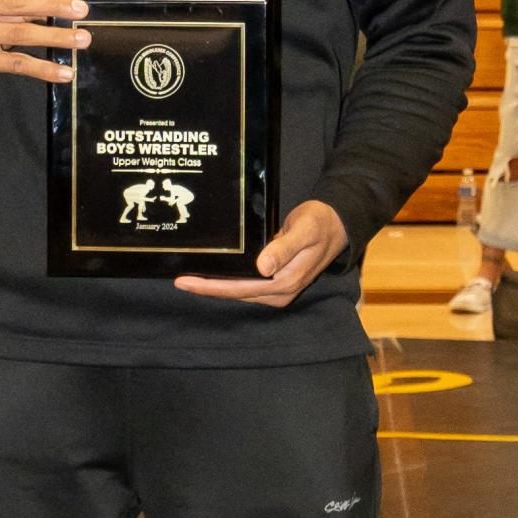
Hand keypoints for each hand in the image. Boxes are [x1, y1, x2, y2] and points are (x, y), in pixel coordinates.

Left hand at [174, 200, 348, 308]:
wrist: (337, 224)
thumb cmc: (320, 223)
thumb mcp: (304, 231)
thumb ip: (284, 248)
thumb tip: (262, 267)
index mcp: (285, 282)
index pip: (240, 289)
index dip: (212, 287)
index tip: (187, 282)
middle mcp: (280, 291)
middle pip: (236, 294)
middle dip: (208, 289)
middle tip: (180, 281)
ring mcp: (278, 287)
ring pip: (240, 291)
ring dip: (216, 286)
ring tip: (190, 279)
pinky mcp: (276, 280)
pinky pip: (246, 284)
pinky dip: (228, 281)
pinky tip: (214, 274)